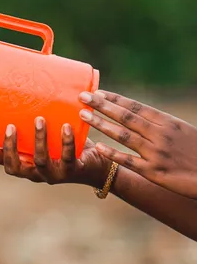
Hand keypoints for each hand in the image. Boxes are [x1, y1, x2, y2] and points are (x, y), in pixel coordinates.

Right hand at [0, 119, 111, 187]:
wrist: (99, 164)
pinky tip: (66, 127)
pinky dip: (66, 142)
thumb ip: (40, 111)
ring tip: (39, 119)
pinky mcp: (73, 170)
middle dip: (10, 148)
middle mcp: (36, 173)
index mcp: (26, 164)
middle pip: (14, 167)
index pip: (0, 161)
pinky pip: (67, 157)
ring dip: (38, 140)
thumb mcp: (51, 128)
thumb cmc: (70, 142)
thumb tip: (34, 70)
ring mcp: (54, 173)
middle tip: (11, 126)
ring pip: (40, 161)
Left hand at [79, 90, 196, 198]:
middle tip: (82, 97)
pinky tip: (98, 147)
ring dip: (101, 124)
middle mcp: (160, 134)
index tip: (97, 92)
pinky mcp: (153, 171)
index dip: (115, 99)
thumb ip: (160, 125)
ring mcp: (155, 152)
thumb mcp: (181, 131)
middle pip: (126, 116)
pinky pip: (128, 161)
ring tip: (83, 115)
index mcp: (167, 122)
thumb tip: (139, 117)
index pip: (136, 107)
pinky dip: (113, 153)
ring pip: (123, 135)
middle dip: (102, 105)